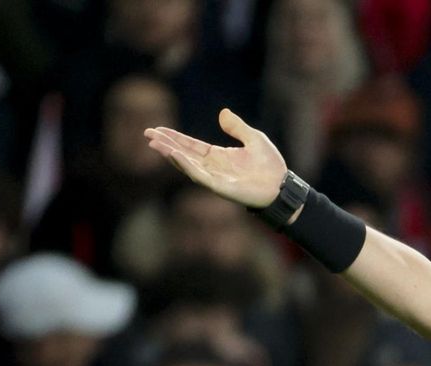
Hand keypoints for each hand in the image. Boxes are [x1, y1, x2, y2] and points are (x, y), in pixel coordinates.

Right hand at [144, 109, 286, 208]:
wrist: (282, 187)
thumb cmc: (271, 166)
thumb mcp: (254, 139)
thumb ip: (237, 127)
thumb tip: (222, 113)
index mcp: (219, 155)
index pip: (191, 145)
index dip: (175, 137)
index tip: (157, 130)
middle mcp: (213, 167)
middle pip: (184, 153)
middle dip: (166, 144)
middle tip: (147, 134)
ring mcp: (215, 177)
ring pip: (187, 164)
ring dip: (171, 154)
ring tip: (155, 143)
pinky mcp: (220, 187)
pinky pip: (199, 175)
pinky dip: (186, 165)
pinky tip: (175, 155)